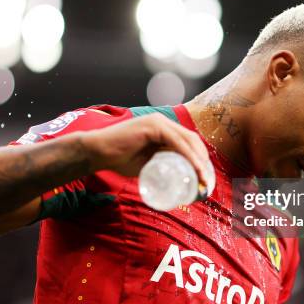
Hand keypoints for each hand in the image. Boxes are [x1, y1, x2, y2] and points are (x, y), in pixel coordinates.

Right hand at [79, 113, 209, 181]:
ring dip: (199, 161)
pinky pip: (176, 141)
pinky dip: (188, 155)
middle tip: (207, 181)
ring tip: (203, 180)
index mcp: (163, 128)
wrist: (97, 152)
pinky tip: (195, 168)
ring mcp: (158, 122)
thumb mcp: (146, 162)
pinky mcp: (153, 127)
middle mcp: (163, 122)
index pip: (189, 141)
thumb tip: (173, 178)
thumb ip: (159, 163)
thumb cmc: (118, 158)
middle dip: (204, 161)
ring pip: (187, 140)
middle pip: (192, 140)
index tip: (205, 177)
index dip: (200, 158)